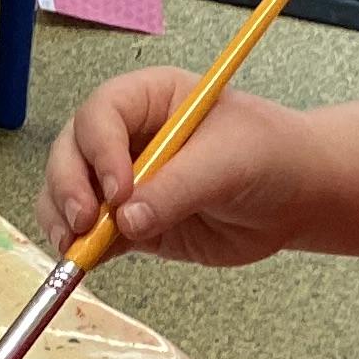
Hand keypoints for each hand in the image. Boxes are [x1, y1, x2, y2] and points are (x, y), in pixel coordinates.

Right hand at [36, 73, 329, 267]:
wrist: (295, 198)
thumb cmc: (271, 156)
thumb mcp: (230, 162)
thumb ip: (178, 189)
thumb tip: (127, 220)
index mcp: (150, 98)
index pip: (103, 113)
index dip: (100, 148)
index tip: (117, 188)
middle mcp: (127, 136)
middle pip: (71, 151)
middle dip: (69, 186)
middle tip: (86, 221)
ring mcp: (123, 180)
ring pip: (68, 193)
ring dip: (63, 218)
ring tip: (78, 247)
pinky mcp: (128, 222)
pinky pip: (89, 233)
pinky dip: (81, 248)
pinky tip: (86, 259)